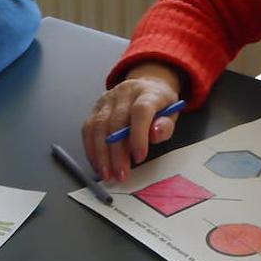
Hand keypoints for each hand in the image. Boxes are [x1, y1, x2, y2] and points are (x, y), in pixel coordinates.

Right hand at [83, 62, 182, 181]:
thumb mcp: (172, 114)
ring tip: (107, 174)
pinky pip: (88, 129)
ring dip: (101, 154)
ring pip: (98, 127)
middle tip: (121, 174)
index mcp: (147, 93)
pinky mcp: (96, 107)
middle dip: (117, 153)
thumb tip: (154, 135)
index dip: (139, 136)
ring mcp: (108, 99)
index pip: (140, 111)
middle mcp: (125, 93)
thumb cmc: (159, 105)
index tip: (139, 157)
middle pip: (116, 122)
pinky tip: (97, 163)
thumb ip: (165, 127)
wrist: (146, 85)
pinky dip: (91, 149)